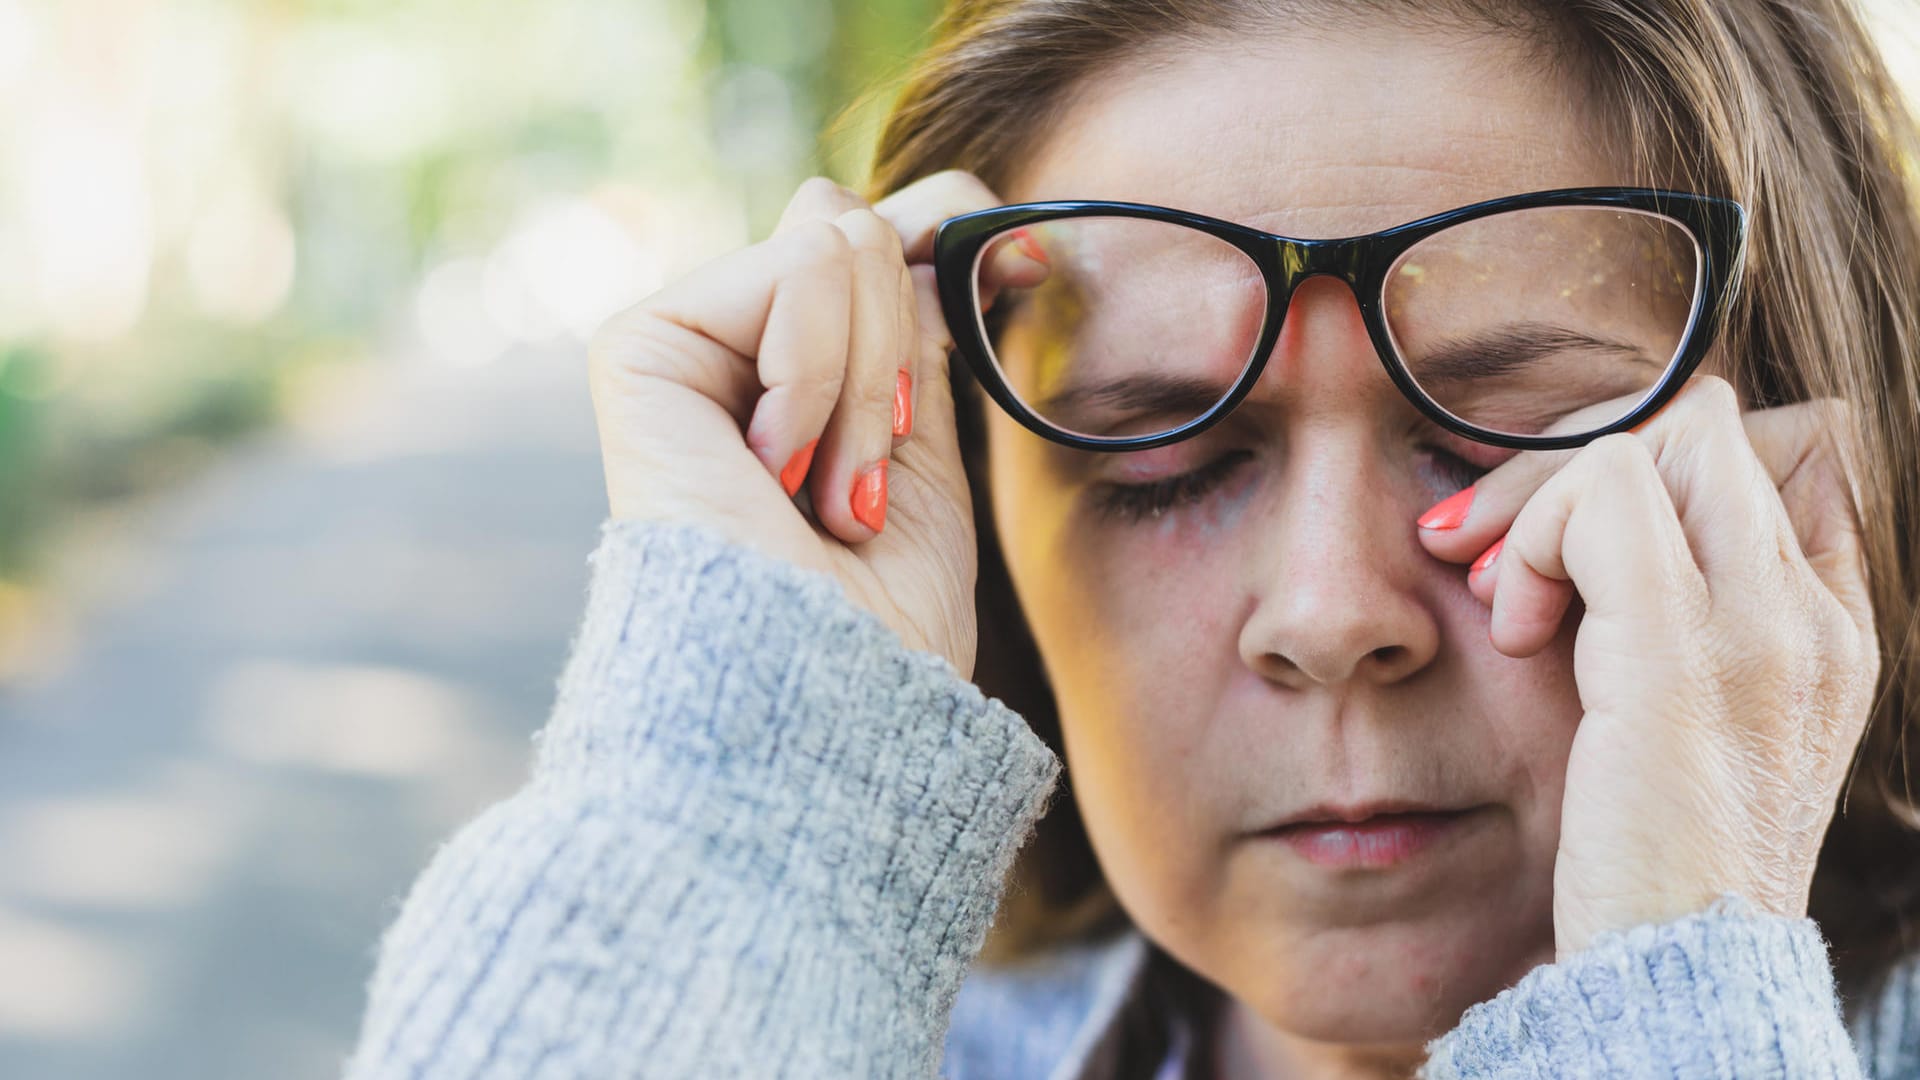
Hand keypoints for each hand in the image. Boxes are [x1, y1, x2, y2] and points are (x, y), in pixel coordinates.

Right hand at [587, 169, 1033, 677]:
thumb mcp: (926, 451)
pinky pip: (796, 270)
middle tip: (869, 481)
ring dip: (868, 388)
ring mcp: (684, 345)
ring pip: (837, 239)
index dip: (952, 230)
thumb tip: (954, 219)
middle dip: (903, 356)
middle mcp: (731, 351)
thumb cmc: (881, 619)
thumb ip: (917, 334)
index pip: (876, 234)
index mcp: (794, 374)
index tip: (1024, 269)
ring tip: (830, 495)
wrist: (821, 702)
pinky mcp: (641, 347)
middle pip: (857, 225)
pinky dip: (823, 379)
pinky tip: (777, 471)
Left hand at [1414, 373, 1880, 958]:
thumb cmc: (1649, 851)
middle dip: (1579, 461)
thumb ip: (1658, 611)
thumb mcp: (1672, 710)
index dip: (1663, 457)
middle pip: (1713, 426)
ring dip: (1549, 498)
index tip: (1574, 535)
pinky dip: (1538, 534)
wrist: (1676, 972)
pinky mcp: (1681, 659)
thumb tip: (1576, 516)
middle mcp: (1813, 616)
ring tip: (1505, 596)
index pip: (1787, 446)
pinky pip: (1608, 496)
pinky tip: (1513, 625)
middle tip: (1494, 549)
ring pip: (1658, 442)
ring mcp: (1761, 632)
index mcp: (1828, 625)